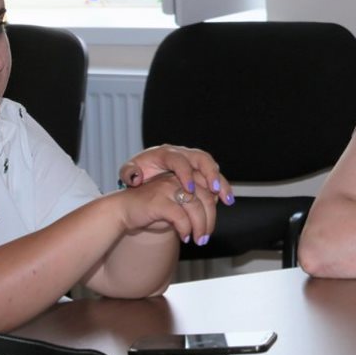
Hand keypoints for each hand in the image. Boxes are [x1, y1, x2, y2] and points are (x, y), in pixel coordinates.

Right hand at [109, 177, 219, 247]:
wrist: (123, 211)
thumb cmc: (151, 210)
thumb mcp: (175, 204)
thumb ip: (192, 203)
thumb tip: (213, 212)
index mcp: (183, 177)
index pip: (209, 188)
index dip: (217, 205)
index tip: (215, 224)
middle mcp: (177, 179)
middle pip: (206, 198)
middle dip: (210, 220)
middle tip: (205, 238)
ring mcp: (167, 188)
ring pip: (195, 207)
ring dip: (200, 227)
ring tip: (198, 240)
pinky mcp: (158, 200)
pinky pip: (180, 216)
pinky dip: (185, 229)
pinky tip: (184, 237)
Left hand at [120, 144, 234, 208]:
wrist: (145, 174)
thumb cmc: (137, 173)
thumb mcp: (128, 172)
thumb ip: (129, 173)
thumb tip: (136, 178)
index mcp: (165, 153)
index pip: (178, 160)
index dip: (185, 174)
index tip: (189, 189)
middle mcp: (182, 154)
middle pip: (201, 158)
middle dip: (210, 173)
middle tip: (215, 189)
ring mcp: (193, 162)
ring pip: (212, 167)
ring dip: (221, 182)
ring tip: (227, 199)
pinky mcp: (200, 171)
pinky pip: (214, 177)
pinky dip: (222, 188)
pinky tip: (227, 201)